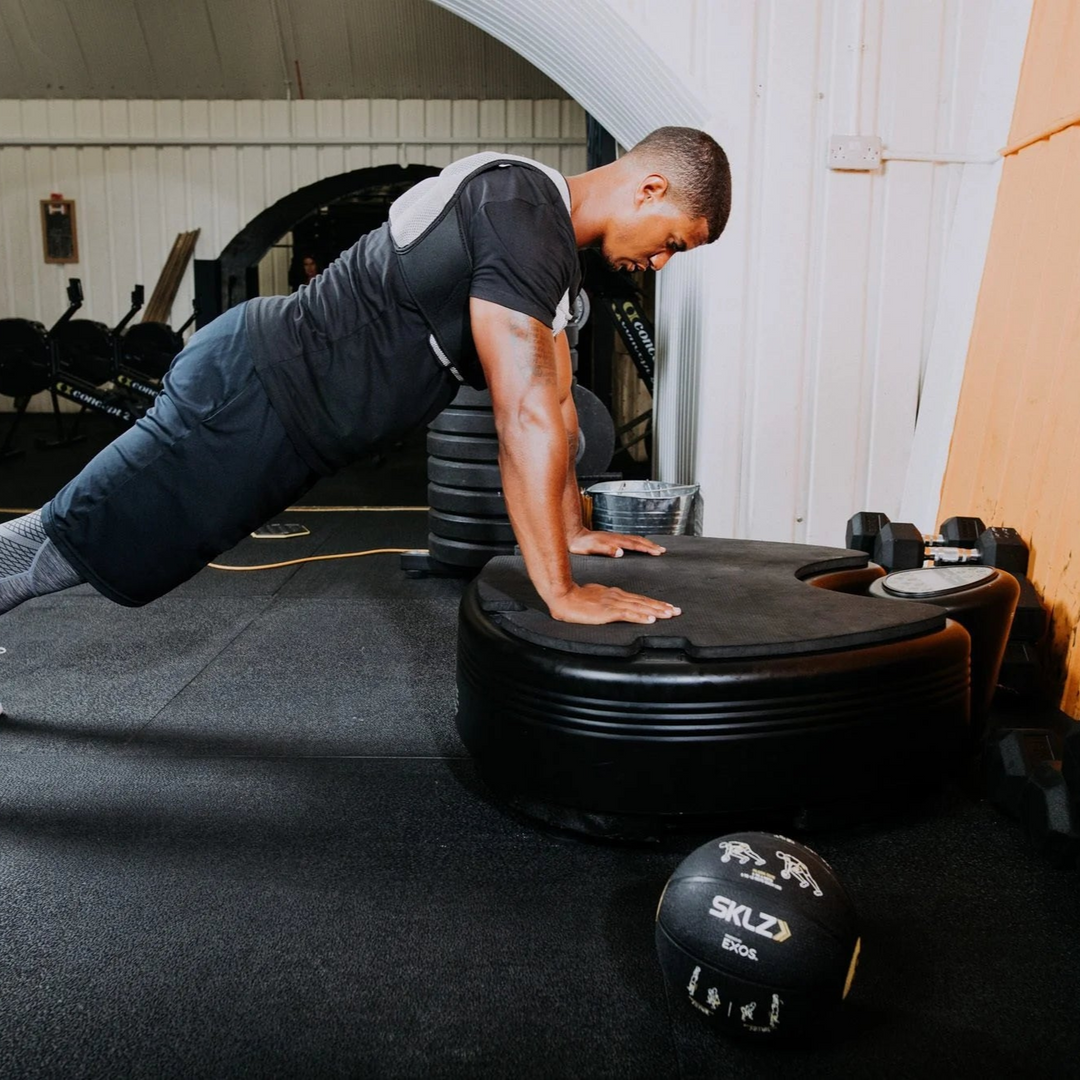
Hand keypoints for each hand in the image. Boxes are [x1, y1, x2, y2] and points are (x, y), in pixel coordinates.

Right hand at [546, 582, 681, 624]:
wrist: (563, 596)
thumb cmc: (574, 598)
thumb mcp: (594, 596)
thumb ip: (605, 600)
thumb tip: (611, 605)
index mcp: (614, 593)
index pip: (638, 599)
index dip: (654, 603)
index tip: (667, 607)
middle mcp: (617, 596)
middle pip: (644, 602)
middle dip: (661, 607)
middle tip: (677, 611)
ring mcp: (613, 603)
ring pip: (640, 606)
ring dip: (656, 611)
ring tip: (670, 615)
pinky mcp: (608, 611)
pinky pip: (628, 614)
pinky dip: (641, 616)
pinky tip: (651, 619)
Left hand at [568, 529, 666, 557]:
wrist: (572, 535)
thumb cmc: (580, 544)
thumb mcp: (592, 549)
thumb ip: (606, 550)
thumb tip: (620, 552)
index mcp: (614, 541)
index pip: (635, 545)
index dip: (647, 548)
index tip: (658, 552)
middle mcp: (616, 538)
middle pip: (638, 540)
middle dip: (651, 545)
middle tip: (662, 550)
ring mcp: (615, 537)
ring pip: (635, 539)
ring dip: (646, 543)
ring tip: (655, 547)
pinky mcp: (612, 539)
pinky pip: (629, 540)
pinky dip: (638, 542)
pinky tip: (639, 545)